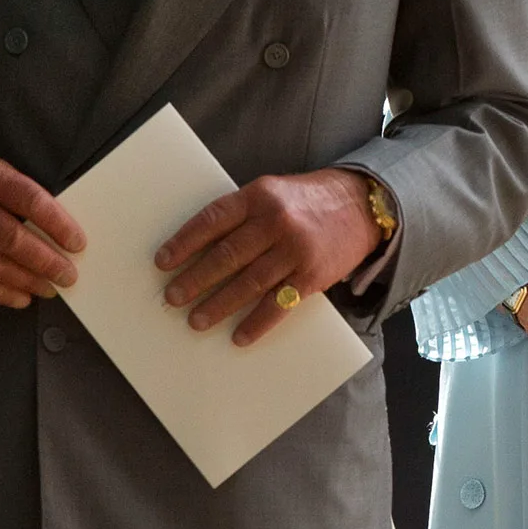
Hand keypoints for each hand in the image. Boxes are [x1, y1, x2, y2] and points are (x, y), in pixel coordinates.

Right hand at [0, 144, 84, 306]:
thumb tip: (56, 224)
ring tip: (50, 289)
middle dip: (46, 262)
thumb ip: (17, 190)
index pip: (32, 202)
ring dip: (26, 281)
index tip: (78, 244)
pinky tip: (21, 298)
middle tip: (68, 276)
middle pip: (13, 239)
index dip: (59, 225)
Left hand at [156, 167, 380, 344]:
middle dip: (195, 280)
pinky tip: (239, 336)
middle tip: (173, 297)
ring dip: (218, 305)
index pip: (213, 220)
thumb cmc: (310, 200)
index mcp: (261, 196)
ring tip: (197, 320)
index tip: (162, 262)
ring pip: (248, 283)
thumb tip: (200, 248)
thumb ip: (244, 213)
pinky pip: (279, 304)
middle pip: (227, 256)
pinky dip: (257, 323)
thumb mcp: (275, 192)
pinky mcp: (313, 275)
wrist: (365, 204)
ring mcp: (296, 249)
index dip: (184, 243)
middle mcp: (277, 221)